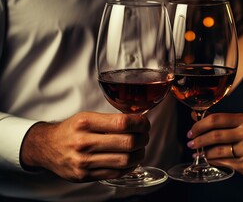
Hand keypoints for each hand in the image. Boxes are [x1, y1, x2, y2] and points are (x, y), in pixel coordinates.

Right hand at [20, 112, 149, 181]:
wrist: (46, 147)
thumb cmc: (70, 130)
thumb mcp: (86, 117)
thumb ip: (110, 119)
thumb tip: (138, 121)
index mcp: (85, 123)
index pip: (122, 122)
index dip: (140, 123)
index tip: (144, 123)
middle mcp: (84, 142)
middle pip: (128, 142)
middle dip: (143, 139)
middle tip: (145, 136)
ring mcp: (84, 161)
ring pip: (125, 160)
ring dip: (139, 154)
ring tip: (140, 148)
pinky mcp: (85, 176)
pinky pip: (116, 173)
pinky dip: (129, 166)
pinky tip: (130, 159)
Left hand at [187, 113, 242, 180]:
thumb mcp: (239, 126)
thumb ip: (218, 120)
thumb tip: (194, 114)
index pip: (216, 119)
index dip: (200, 124)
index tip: (192, 130)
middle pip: (215, 134)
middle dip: (198, 139)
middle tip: (190, 141)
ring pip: (216, 150)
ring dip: (202, 151)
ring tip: (195, 151)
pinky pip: (221, 161)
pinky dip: (210, 159)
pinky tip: (205, 158)